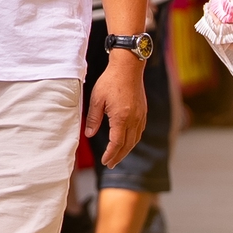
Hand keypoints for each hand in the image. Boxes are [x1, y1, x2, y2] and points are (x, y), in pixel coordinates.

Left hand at [85, 50, 145, 168]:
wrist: (128, 67)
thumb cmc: (111, 81)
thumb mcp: (96, 99)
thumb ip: (94, 119)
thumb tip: (89, 134)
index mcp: (121, 117)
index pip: (117, 143)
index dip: (111, 154)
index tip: (104, 161)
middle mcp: (134, 119)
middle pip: (127, 145)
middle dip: (119, 156)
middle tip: (110, 165)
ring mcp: (140, 116)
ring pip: (135, 139)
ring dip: (127, 150)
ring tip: (118, 156)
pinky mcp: (143, 111)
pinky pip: (140, 131)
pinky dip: (133, 140)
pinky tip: (128, 142)